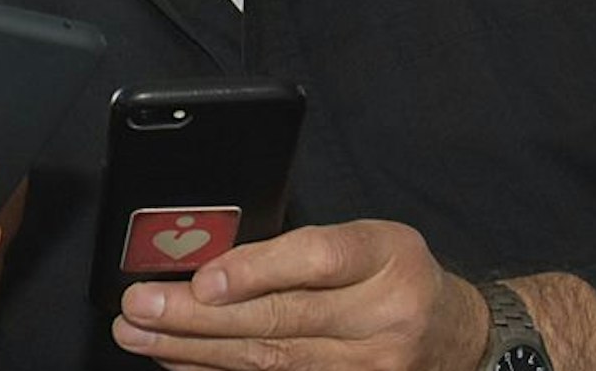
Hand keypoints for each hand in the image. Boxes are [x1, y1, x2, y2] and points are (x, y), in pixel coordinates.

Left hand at [111, 219, 487, 370]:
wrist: (457, 336)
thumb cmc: (393, 273)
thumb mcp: (365, 238)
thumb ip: (298, 247)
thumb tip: (209, 260)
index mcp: (385, 257)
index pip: (317, 260)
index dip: (256, 271)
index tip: (202, 281)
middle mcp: (382, 317)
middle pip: (280, 320)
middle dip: (198, 317)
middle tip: (139, 308)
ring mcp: (369, 368)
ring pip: (272, 362)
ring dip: (195, 351)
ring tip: (141, 335)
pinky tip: (178, 362)